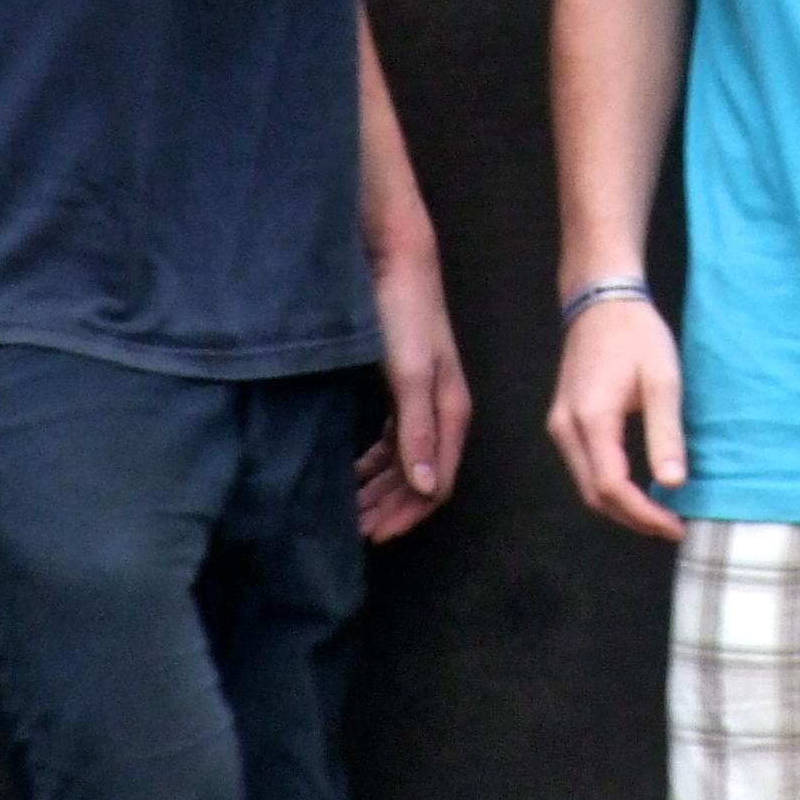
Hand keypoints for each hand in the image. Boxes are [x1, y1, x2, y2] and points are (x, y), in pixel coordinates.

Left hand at [359, 245, 469, 543]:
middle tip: (353, 534)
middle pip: (420, 477)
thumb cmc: (404, 314)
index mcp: (450, 412)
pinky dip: (373, 463)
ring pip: (404, 461)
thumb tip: (425, 488)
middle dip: (390, 508)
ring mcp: (422, 400)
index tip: (373, 538)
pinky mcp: (403, 387)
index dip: (408, 514)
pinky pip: (392, 441)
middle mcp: (441, 411)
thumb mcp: (410, 374)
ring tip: (349, 512)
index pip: (436, 483)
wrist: (395, 261)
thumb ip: (417, 431)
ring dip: (380, 489)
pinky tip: (352, 473)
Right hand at [546, 296, 687, 542]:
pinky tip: (638, 488)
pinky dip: (609, 486)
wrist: (601, 300)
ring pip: (586, 485)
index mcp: (591, 419)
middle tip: (672, 526)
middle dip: (633, 518)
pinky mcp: (564, 421)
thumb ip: (665, 433)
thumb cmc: (636, 334)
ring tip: (660, 513)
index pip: (612, 487)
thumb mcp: (662, 380)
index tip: (677, 526)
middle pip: (594, 495)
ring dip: (621, 505)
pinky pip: (584, 467)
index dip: (644, 515)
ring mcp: (560, 426)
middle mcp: (566, 429)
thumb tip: (672, 484)